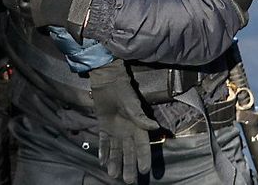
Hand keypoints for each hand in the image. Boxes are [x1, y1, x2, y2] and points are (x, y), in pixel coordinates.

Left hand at [89, 61, 159, 183]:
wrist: (107, 82)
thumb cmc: (123, 92)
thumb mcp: (132, 104)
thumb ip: (140, 118)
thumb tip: (155, 128)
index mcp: (138, 128)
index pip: (143, 147)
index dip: (144, 158)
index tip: (145, 171)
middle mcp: (128, 132)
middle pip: (129, 153)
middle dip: (129, 166)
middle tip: (129, 181)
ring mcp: (116, 131)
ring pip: (116, 150)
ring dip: (115, 162)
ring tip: (113, 175)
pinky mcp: (104, 127)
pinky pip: (104, 142)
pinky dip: (103, 151)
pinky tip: (102, 162)